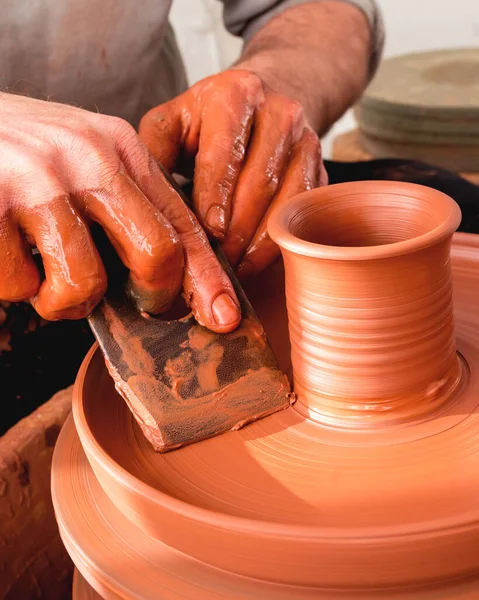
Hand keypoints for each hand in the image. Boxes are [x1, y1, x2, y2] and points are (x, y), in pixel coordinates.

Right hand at [0, 94, 239, 331]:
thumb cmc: (19, 152)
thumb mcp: (83, 157)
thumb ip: (125, 205)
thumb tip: (168, 278)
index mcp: (118, 146)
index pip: (183, 221)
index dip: (207, 276)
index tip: (223, 316)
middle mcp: (86, 158)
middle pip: (156, 254)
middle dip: (150, 295)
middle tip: (130, 301)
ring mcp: (38, 182)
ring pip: (85, 285)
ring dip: (65, 299)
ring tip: (43, 273)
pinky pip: (23, 286)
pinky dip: (15, 286)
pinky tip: (4, 252)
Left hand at [139, 69, 327, 277]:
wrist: (260, 105)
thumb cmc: (206, 121)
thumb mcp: (172, 122)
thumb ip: (154, 154)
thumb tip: (141, 200)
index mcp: (235, 94)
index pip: (224, 154)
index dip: (215, 198)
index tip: (208, 234)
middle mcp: (279, 112)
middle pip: (259, 183)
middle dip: (235, 231)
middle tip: (215, 264)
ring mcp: (307, 141)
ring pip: (288, 202)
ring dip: (260, 243)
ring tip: (235, 269)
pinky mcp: (321, 168)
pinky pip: (303, 213)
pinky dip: (280, 242)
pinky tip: (255, 260)